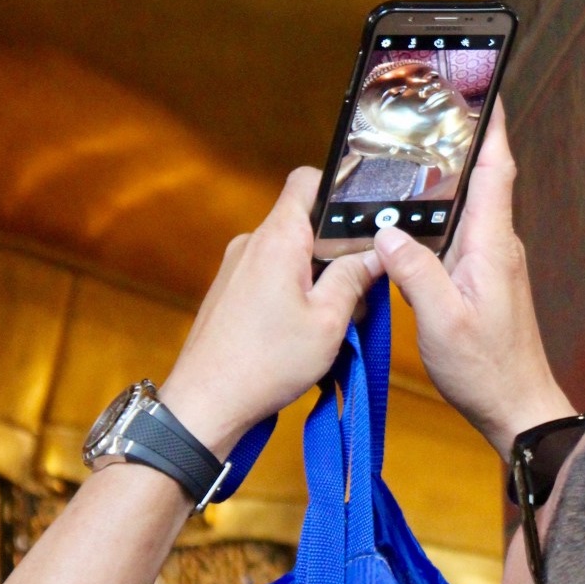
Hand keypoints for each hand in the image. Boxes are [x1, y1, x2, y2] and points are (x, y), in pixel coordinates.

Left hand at [159, 168, 383, 458]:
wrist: (207, 402)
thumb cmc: (266, 363)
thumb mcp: (328, 321)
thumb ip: (354, 278)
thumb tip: (377, 254)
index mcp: (278, 238)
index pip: (307, 181)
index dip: (339, 190)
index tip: (364, 219)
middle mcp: (251, 243)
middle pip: (303, 224)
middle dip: (337, 251)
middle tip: (360, 290)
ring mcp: (236, 268)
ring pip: (289, 256)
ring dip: (317, 280)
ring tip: (332, 322)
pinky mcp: (229, 293)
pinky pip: (270, 279)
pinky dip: (294, 296)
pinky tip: (303, 334)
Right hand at [373, 98, 573, 455]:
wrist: (518, 408)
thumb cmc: (486, 370)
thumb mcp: (441, 320)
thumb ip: (414, 271)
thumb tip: (387, 232)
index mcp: (492, 246)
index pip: (496, 169)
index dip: (490, 125)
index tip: (482, 88)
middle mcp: (497, 247)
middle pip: (480, 180)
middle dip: (457, 143)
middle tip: (424, 113)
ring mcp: (492, 264)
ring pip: (467, 210)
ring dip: (444, 183)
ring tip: (408, 157)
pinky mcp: (483, 282)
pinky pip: (460, 238)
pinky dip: (438, 221)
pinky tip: (412, 221)